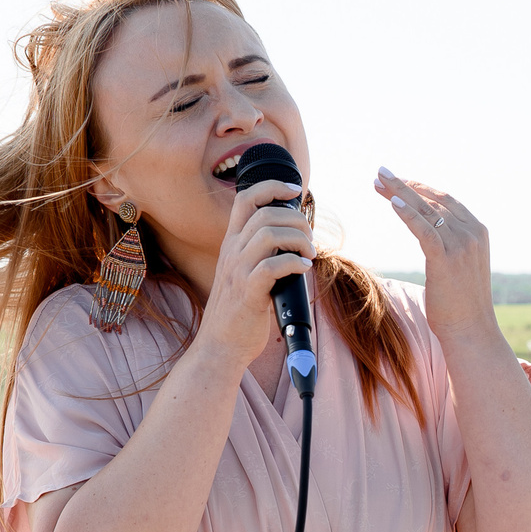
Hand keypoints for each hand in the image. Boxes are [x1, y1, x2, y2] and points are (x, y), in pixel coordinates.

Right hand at [202, 174, 315, 362]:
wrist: (221, 345)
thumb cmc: (240, 309)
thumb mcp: (245, 271)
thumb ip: (262, 252)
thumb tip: (295, 237)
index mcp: (232, 243)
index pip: (246, 198)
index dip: (272, 186)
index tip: (295, 189)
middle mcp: (232, 251)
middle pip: (265, 212)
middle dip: (296, 218)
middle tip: (309, 238)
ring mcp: (238, 271)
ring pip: (270, 234)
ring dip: (299, 239)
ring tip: (309, 254)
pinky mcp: (248, 292)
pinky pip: (272, 266)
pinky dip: (293, 263)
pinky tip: (303, 268)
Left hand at [376, 167, 491, 338]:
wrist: (471, 330)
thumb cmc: (461, 304)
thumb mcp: (460, 266)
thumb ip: (450, 245)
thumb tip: (430, 236)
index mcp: (477, 232)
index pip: (446, 200)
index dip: (420, 188)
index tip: (397, 183)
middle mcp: (472, 233)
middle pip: (433, 200)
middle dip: (405, 185)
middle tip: (381, 174)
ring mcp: (461, 245)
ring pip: (426, 211)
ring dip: (399, 193)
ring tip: (378, 182)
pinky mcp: (447, 259)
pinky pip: (425, 230)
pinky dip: (408, 214)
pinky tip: (393, 202)